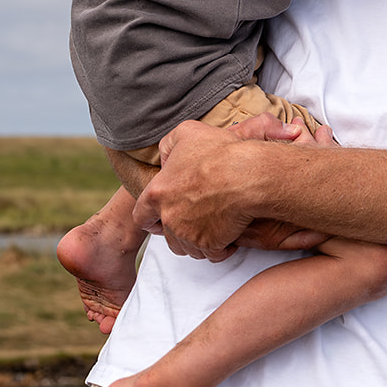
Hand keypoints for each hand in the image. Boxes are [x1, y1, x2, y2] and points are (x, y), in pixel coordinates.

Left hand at [136, 115, 335, 259]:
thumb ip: (168, 145)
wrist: (246, 175)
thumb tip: (166, 160)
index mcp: (158, 193)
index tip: (160, 218)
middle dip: (178, 232)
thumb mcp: (186, 132)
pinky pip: (212, 254)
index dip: (151, 217)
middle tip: (193, 223)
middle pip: (167, 235)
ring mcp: (188, 234)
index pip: (141, 215)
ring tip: (213, 229)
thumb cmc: (219, 152)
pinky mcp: (209, 244)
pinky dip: (219, 249)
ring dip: (198, 242)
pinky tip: (228, 239)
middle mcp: (169, 217)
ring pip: (188, 248)